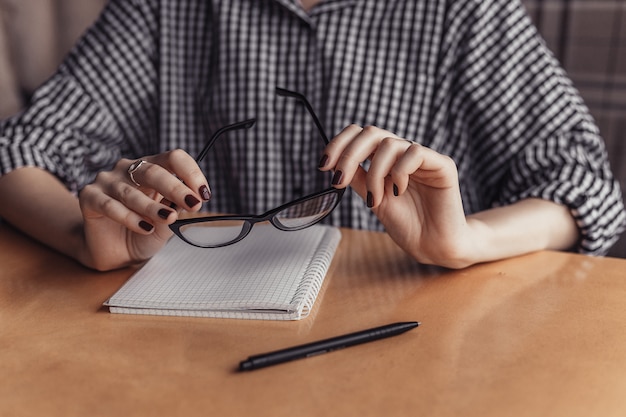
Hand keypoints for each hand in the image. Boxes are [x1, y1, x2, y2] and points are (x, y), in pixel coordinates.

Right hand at [78, 149, 210, 269]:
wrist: (116, 252)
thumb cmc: (144, 231)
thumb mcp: (167, 223)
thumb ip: (176, 210)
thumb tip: (191, 200)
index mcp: (151, 168)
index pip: (173, 158)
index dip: (191, 173)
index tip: (203, 194)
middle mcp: (128, 169)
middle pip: (153, 171)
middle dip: (176, 188)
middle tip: (192, 204)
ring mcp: (107, 181)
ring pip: (132, 192)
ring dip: (153, 207)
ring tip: (168, 218)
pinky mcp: (90, 197)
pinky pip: (110, 206)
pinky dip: (130, 218)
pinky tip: (144, 228)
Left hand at [319, 125, 475, 267]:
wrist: (432, 246)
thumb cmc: (408, 225)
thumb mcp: (373, 200)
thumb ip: (359, 179)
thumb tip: (335, 165)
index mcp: (386, 160)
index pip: (360, 136)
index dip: (339, 144)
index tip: (323, 166)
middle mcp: (403, 154)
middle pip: (371, 133)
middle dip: (349, 154)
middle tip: (339, 180)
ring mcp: (423, 158)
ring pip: (389, 144)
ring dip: (375, 173)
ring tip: (376, 199)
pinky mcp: (442, 165)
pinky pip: (415, 153)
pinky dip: (399, 172)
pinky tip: (398, 191)